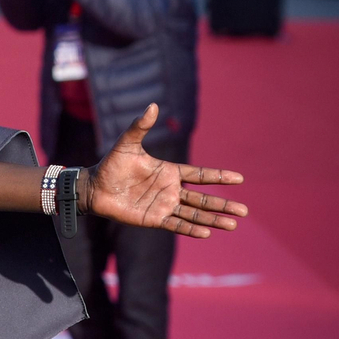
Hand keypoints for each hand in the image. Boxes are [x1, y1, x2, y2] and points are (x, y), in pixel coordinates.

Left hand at [82, 105, 247, 238]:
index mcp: (169, 172)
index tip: (239, 179)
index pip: (200, 175)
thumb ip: (140, 126)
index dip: (219, 177)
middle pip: (203, 199)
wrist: (94, 188)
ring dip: (213, 220)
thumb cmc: (111, 165)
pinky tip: (207, 233)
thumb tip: (153, 105)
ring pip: (194, 214)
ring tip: (233, 225)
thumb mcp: (127, 144)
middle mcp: (171, 190)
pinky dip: (191, 229)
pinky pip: (176, 225)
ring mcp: (164, 205)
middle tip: (244, 211)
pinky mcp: (154, 219)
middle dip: (223, 204)